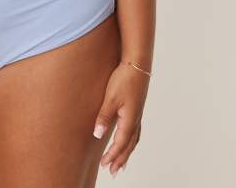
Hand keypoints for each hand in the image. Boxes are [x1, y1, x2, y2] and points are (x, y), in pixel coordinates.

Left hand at [93, 61, 150, 175]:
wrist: (137, 64)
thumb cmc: (124, 79)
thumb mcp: (110, 98)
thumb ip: (104, 117)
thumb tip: (97, 135)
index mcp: (130, 119)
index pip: (121, 143)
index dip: (113, 155)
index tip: (104, 165)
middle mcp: (136, 119)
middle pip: (129, 145)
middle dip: (121, 158)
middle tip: (113, 171)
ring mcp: (138, 114)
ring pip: (134, 139)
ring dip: (127, 151)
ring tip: (121, 162)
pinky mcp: (137, 107)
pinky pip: (135, 130)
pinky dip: (131, 140)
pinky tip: (128, 139)